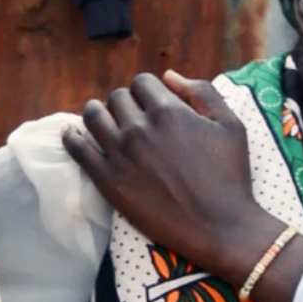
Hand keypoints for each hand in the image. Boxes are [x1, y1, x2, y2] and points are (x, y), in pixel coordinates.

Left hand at [62, 71, 279, 281]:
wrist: (220, 227)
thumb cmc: (230, 176)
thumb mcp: (230, 124)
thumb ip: (202, 92)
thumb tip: (169, 75)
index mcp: (168, 111)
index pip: (142, 82)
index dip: (147, 90)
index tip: (151, 102)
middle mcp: (139, 128)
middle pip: (117, 98)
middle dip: (126, 102)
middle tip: (133, 117)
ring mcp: (120, 155)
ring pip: (93, 116)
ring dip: (98, 113)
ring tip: (104, 120)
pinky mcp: (108, 181)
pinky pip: (78, 149)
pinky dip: (72, 137)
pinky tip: (72, 134)